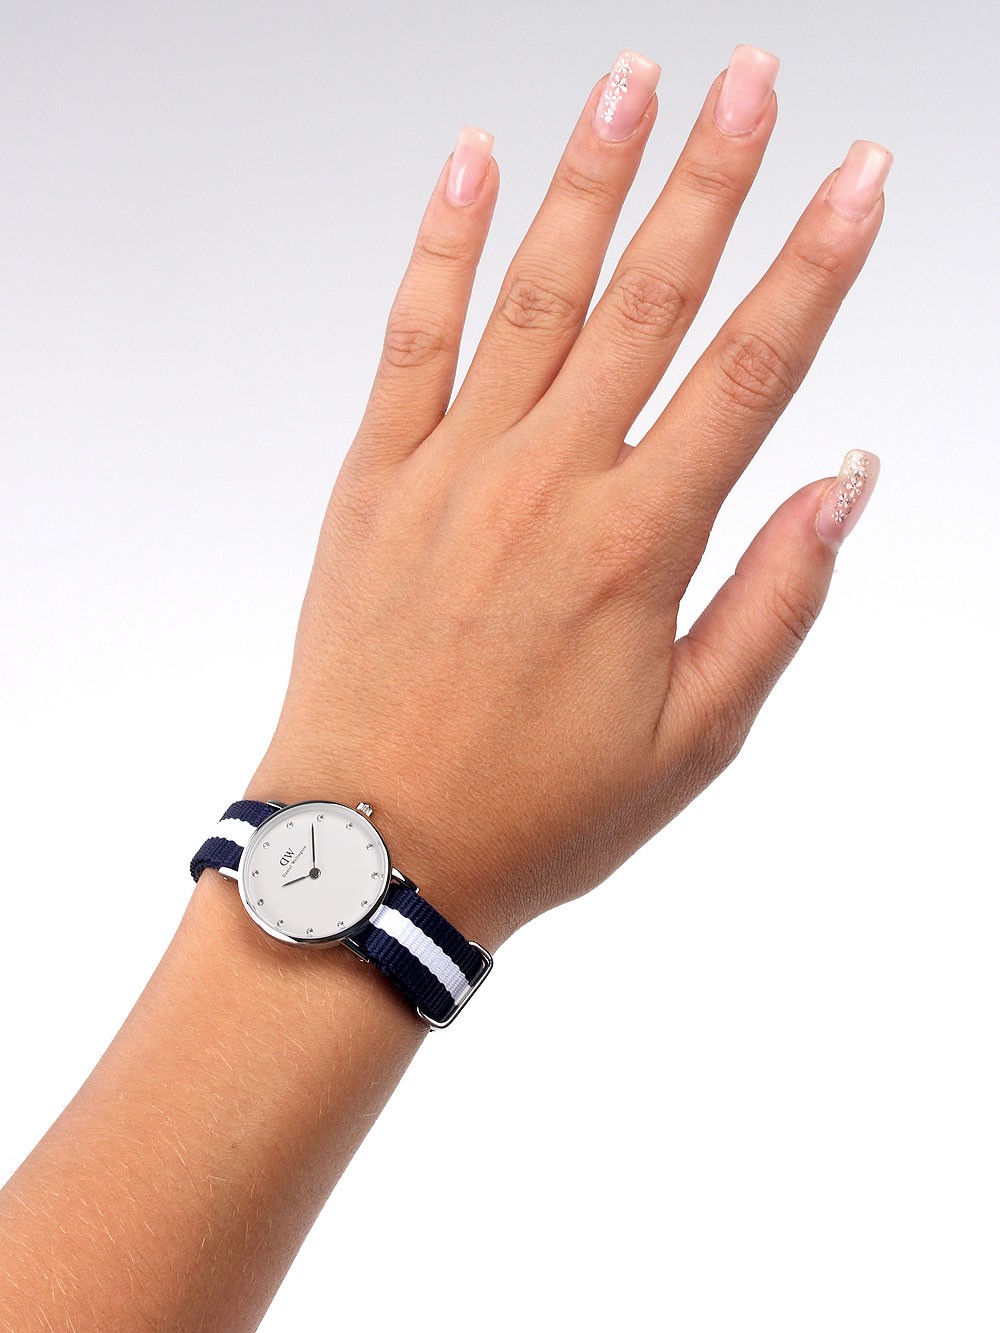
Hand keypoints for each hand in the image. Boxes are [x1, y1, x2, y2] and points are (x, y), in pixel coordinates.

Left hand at [245, 46, 889, 949]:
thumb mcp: (695, 738)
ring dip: (590, 179)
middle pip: (650, 300)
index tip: (858, 175)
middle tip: (756, 78)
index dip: (815, 265)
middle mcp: (547, 485)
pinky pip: (411, 341)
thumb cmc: (538, 810)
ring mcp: (452, 471)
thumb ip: (775, 599)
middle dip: (713, 178)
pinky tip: (473, 164)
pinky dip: (442, 247)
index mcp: (638, 546)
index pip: (750, 371)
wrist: (376, 851)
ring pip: (536, 296)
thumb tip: (842, 480)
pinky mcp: (376, 480)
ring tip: (635, 81)